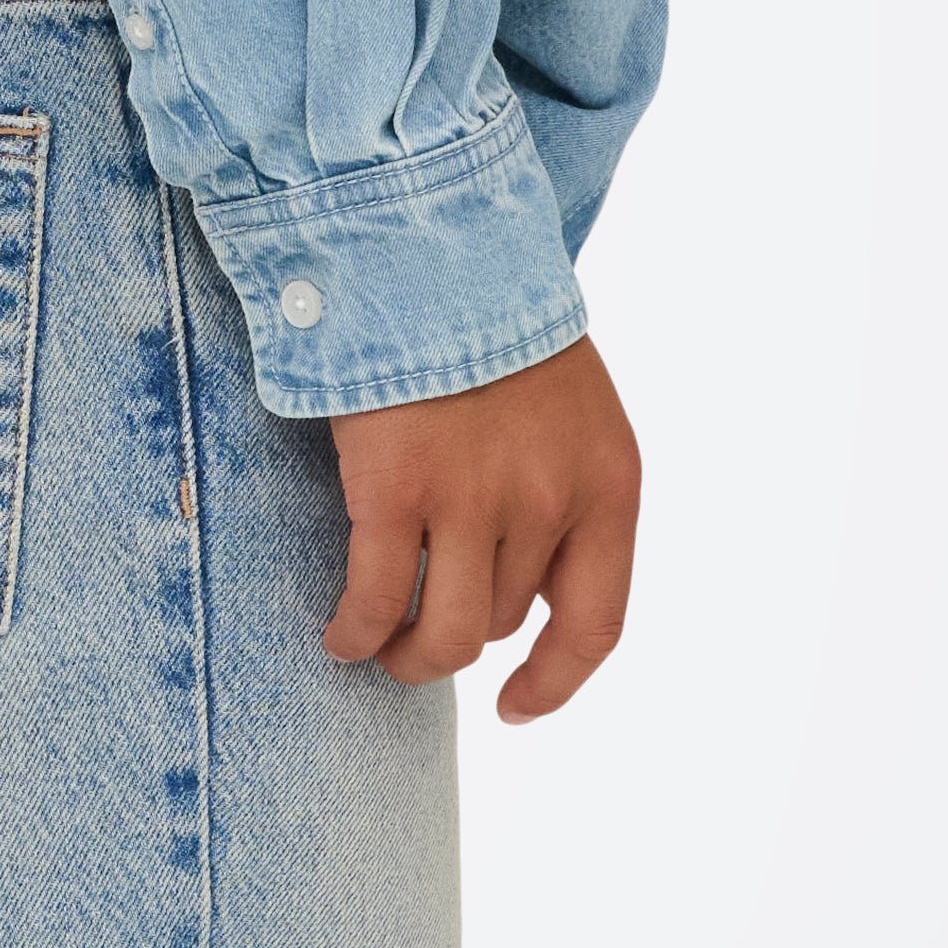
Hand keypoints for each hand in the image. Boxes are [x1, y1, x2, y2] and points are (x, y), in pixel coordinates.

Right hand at [320, 334, 640, 719]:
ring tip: (378, 649)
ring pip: (445, 632)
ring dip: (407, 654)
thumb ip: (559, 492)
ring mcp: (473, 499)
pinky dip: (355, 632)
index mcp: (607, 483)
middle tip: (416, 635)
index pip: (597, 623)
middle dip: (456, 637)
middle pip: (501, 622)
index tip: (517, 704)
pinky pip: (374, 599)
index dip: (556, 680)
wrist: (429, 243)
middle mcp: (549, 501)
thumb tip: (523, 588)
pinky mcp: (396, 489)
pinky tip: (340, 633)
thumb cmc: (489, 320)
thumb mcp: (568, 407)